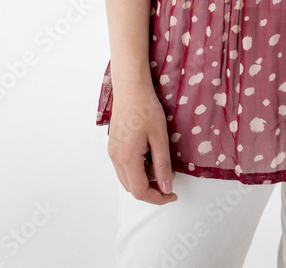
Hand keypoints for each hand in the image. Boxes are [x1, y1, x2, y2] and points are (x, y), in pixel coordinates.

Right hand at [107, 82, 177, 203]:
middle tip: (169, 179)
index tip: (172, 194)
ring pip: (128, 178)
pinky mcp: (114, 145)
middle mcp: (116, 159)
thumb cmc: (145, 108)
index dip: (158, 197)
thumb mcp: (159, 137)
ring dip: (145, 178)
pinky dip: (138, 168)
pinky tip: (150, 154)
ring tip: (161, 163)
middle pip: (132, 188)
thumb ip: (162, 165)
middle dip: (152, 189)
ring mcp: (113, 152)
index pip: (140, 191)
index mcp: (127, 158)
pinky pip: (125, 167)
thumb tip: (166, 187)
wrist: (131, 88)